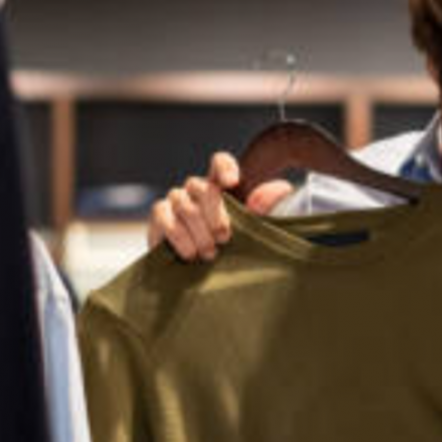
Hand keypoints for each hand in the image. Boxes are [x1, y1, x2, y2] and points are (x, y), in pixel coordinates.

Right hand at [147, 152, 294, 260]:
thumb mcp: (249, 229)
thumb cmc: (227, 249)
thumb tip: (283, 188)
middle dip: (215, 214)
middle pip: (203, 187)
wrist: (198, 278)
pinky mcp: (158, 216)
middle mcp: (196, 189)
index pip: (220, 162)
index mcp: (220, 187)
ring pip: (185, 205)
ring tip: (210, 254)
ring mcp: (175, 201)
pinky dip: (179, 237)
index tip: (232, 182)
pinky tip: (190, 253)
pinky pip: (165, 217)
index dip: (224, 167)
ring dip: (199, 232)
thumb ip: (262, 209)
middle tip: (224, 239)